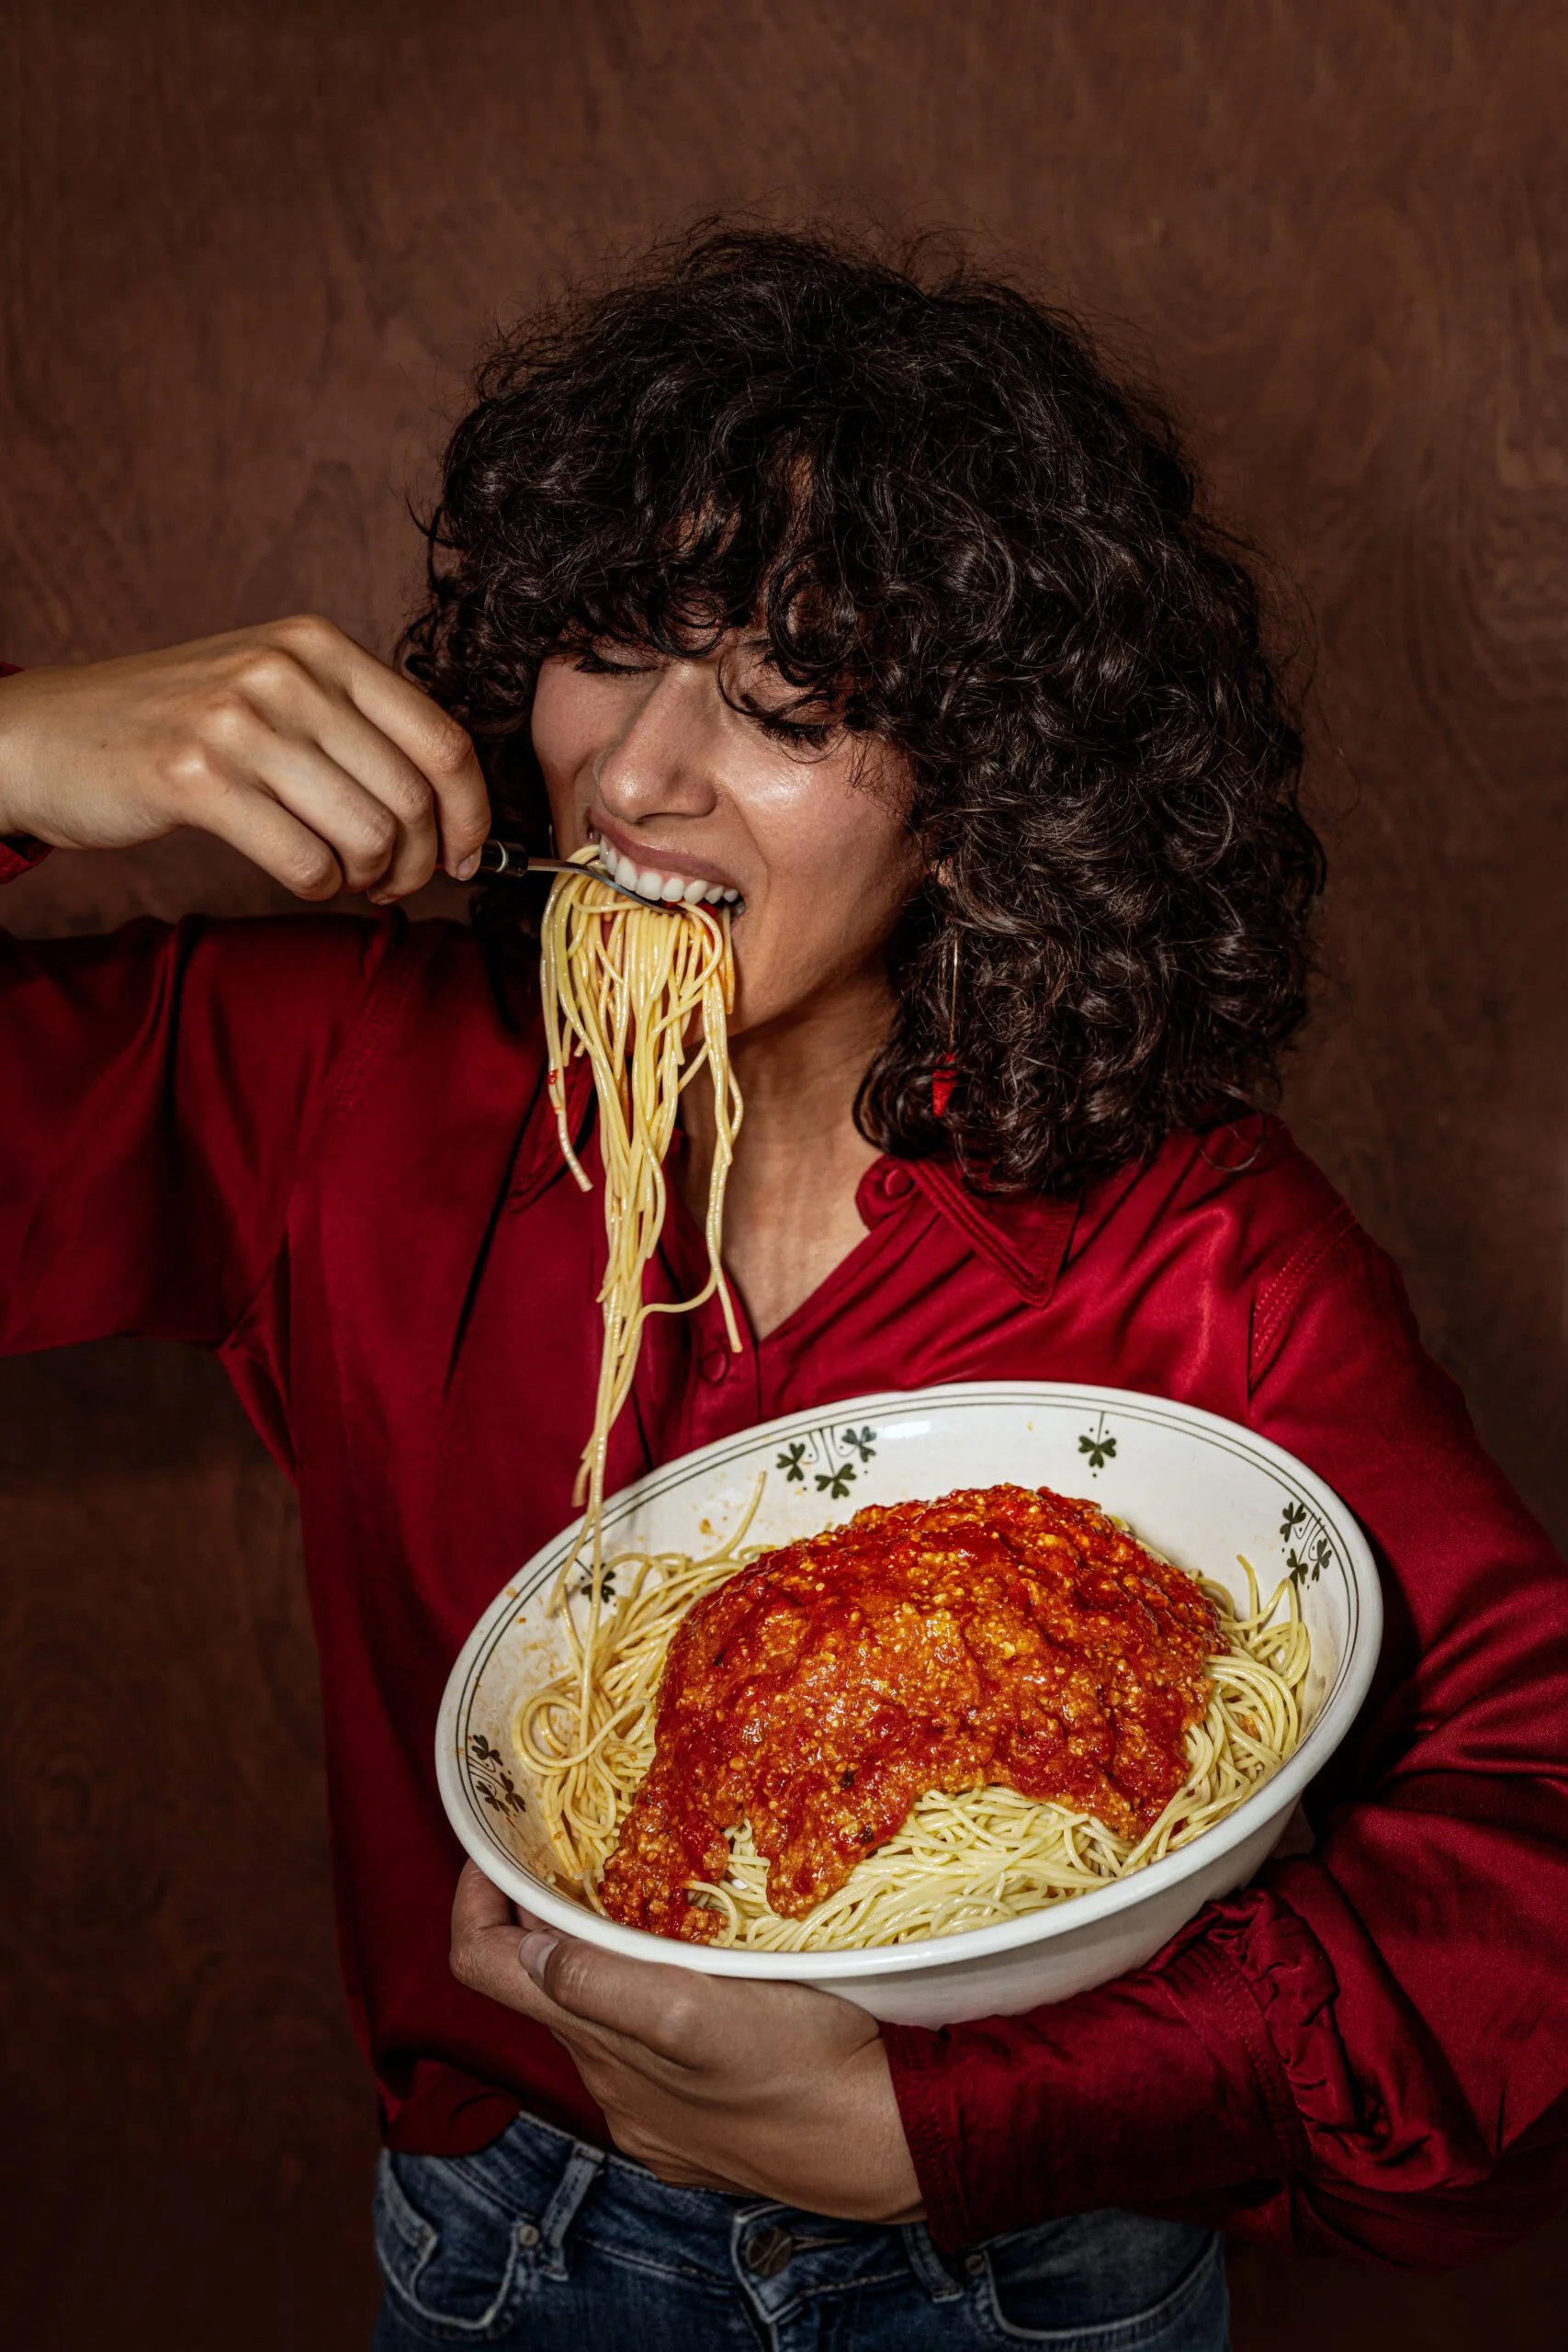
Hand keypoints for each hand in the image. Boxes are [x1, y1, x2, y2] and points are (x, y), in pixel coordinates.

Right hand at [0, 617, 488, 900]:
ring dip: (372, 879)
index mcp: (321, 646)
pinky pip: (307, 861)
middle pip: (412, 797)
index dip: (472, 814)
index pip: (443, 739)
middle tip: (399, 883)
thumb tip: (453, 813)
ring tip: (352, 881)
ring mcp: (240, 722)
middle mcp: (286, 672)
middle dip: (422, 862)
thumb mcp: (276, 692)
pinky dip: (321, 887)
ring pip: (368, 835)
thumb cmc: (179, 726)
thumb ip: (359, 730)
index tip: (471, 856)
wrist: (50, 734)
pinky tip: (306, 877)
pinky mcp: (197, 779)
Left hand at [449, 1860, 923, 2221]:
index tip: (495, 1844)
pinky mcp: (698, 2125)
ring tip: (647, 1890)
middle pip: (540, 1987)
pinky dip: (650, 1998)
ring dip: (603, 1955)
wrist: (891, 2145)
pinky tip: (700, 1969)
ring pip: (598, 2016)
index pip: (484, 1967)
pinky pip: (647, 2050)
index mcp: (599, 2050)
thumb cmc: (804, 2066)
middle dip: (546, 1916)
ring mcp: (654, 2114)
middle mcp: (612, 2088)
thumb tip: (525, 1949)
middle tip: (583, 1845)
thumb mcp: (699, 2011)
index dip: (474, 1900)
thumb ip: (603, 1984)